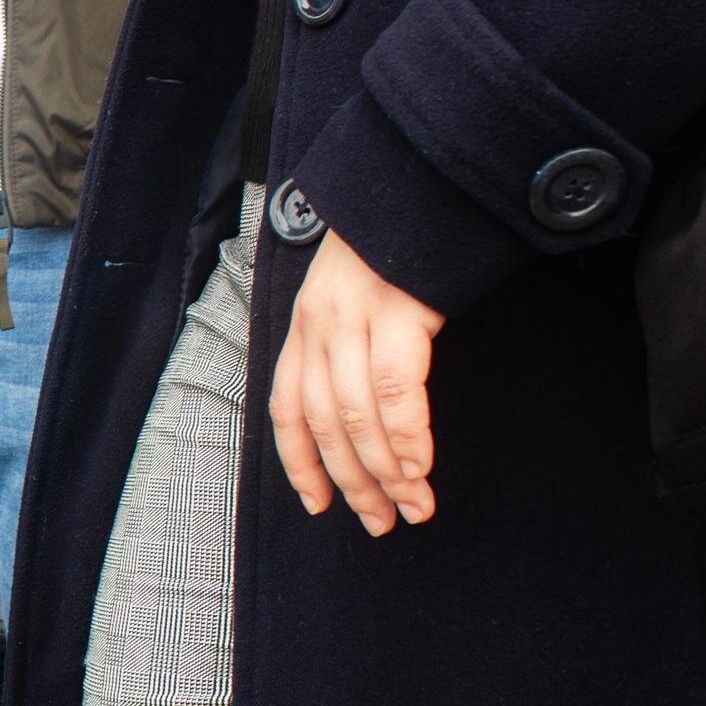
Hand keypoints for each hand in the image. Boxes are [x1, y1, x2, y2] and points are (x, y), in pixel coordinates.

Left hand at [268, 229, 446, 535]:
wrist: (421, 183)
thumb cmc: (397, 251)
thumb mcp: (354, 298)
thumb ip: (349, 348)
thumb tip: (363, 414)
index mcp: (303, 327)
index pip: (284, 408)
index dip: (299, 461)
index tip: (317, 503)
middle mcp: (318, 325)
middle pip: (321, 422)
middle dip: (350, 481)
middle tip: (378, 523)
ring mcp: (355, 316)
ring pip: (355, 415)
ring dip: (384, 473)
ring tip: (411, 509)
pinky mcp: (398, 309)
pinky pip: (395, 389)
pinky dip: (406, 437)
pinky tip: (419, 468)